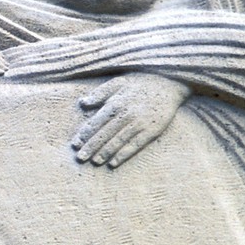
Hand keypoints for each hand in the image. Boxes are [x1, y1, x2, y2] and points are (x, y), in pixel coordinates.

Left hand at [71, 73, 189, 167]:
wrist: (169, 82)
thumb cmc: (139, 82)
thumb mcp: (117, 82)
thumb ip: (99, 93)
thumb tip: (82, 103)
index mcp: (115, 104)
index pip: (95, 123)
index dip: (84, 135)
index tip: (75, 145)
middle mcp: (126, 115)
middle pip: (104, 134)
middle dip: (91, 147)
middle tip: (80, 158)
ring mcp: (139, 124)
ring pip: (118, 141)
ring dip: (105, 153)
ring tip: (94, 162)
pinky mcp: (152, 130)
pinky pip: (135, 145)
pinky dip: (123, 155)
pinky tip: (113, 163)